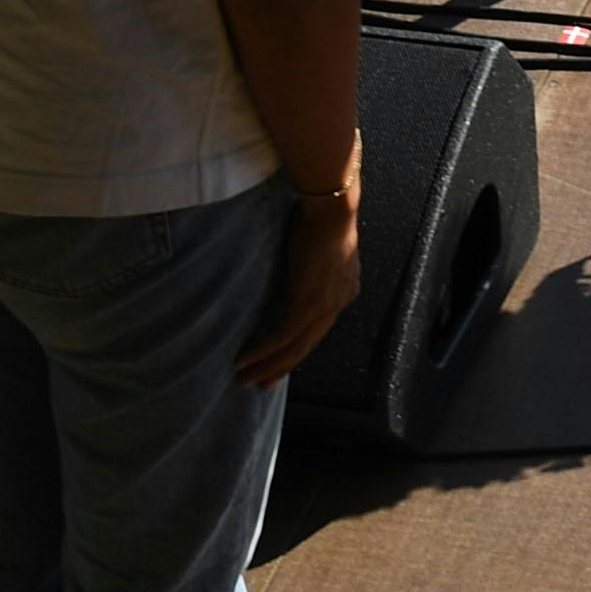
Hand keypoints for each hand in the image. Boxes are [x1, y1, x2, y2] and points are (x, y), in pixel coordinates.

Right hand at [242, 168, 365, 386]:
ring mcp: (326, 305)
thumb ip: (311, 264)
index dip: (298, 346)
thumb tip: (297, 267)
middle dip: (283, 367)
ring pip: (295, 347)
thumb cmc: (321, 215)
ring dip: (269, 366)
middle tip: (262, 384)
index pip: (319, 326)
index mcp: (345, 289)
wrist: (330, 207)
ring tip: (247, 379)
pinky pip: (284, 335)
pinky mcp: (309, 302)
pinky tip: (246, 360)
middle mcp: (339, 301)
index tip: (282, 360)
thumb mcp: (319, 246)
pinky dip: (263, 350)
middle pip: (309, 344)